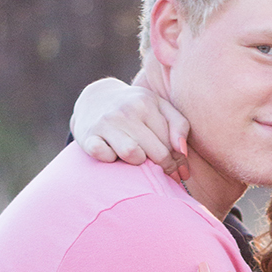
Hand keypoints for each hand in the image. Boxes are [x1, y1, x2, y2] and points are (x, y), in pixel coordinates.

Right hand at [70, 76, 189, 178]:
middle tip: (164, 172)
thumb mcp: (160, 108)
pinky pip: (102, 155)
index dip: (177, 160)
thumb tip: (183, 152)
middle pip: (156, 152)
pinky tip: (113, 156)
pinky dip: (109, 159)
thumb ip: (179, 126)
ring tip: (138, 159)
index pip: (171, 143)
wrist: (95, 99)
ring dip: (138, 162)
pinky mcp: (88, 136)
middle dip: (164, 167)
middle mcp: (126, 111)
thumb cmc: (136, 109)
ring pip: (131, 154)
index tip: (176, 167)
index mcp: (146, 103)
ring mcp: (105, 123)